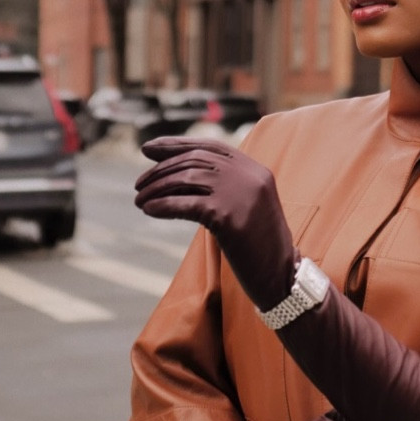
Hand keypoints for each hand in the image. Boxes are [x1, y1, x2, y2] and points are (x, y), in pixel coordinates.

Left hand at [136, 136, 295, 311]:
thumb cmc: (259, 245)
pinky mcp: (229, 216)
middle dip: (160, 170)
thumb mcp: (248, 206)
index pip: (209, 146)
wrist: (281, 275)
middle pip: (194, 160)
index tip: (147, 149)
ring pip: (186, 179)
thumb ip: (225, 186)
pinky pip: (185, 204)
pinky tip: (149, 210)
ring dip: (156, 188)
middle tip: (138, 183)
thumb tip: (180, 175)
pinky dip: (162, 205)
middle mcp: (249, 175)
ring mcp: (240, 194)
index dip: (175, 145)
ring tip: (139, 200)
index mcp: (255, 169)